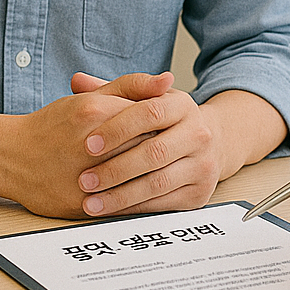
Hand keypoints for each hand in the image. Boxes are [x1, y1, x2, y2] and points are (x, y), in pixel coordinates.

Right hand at [0, 81, 161, 218]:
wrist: (13, 156)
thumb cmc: (54, 124)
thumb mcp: (91, 97)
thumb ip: (132, 86)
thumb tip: (169, 80)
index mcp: (95, 111)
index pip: (149, 117)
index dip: (165, 124)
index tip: (171, 127)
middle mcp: (90, 142)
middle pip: (146, 147)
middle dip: (162, 149)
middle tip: (173, 150)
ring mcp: (84, 175)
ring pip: (136, 178)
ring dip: (152, 176)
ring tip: (161, 171)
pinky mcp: (80, 203)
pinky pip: (120, 204)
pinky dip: (136, 200)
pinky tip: (145, 193)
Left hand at [69, 71, 223, 215]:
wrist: (211, 142)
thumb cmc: (165, 120)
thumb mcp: (146, 99)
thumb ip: (113, 92)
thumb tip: (78, 80)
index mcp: (183, 105)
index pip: (150, 112)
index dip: (117, 129)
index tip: (88, 145)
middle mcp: (198, 133)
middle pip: (155, 152)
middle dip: (115, 168)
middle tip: (84, 180)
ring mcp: (202, 165)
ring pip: (158, 183)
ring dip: (121, 195)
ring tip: (91, 201)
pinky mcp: (200, 194)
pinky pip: (164, 204)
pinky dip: (135, 208)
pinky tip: (112, 210)